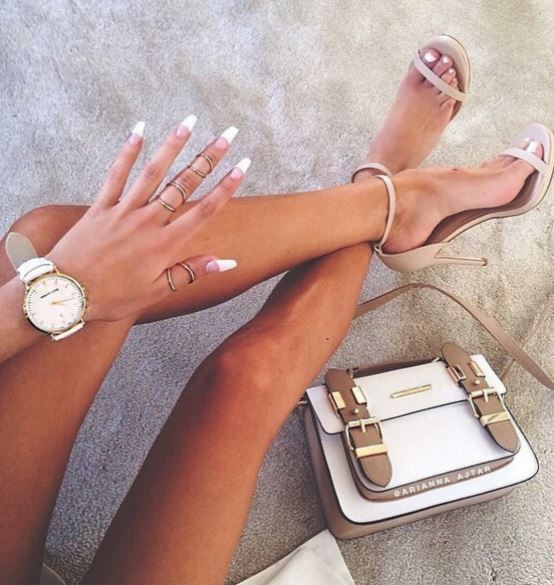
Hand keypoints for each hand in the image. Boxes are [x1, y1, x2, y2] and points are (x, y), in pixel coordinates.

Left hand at [47, 118, 248, 321]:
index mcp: (165, 244)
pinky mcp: (101, 207)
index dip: (226, 187)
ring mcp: (124, 211)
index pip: (204, 211)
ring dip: (173, 146)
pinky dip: (127, 152)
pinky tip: (139, 131)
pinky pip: (116, 174)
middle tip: (226, 136)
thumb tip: (225, 262)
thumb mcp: (156, 292)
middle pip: (184, 185)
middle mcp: (148, 222)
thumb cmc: (113, 297)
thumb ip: (190, 272)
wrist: (66, 293)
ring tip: (189, 123)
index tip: (242, 167)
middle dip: (208, 159)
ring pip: (153, 172)